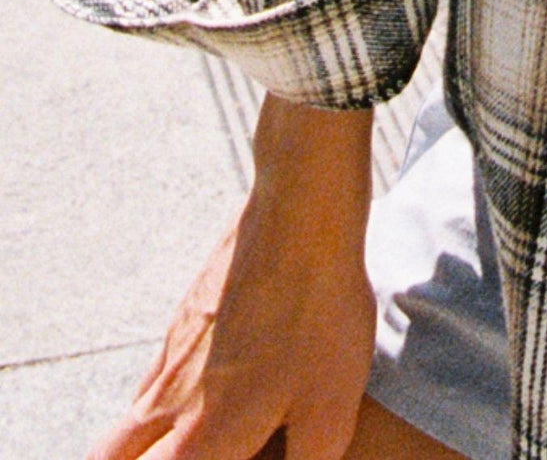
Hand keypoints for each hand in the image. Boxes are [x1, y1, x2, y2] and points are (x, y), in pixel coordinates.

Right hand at [86, 98, 375, 459]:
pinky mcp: (185, 316)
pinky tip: (210, 386)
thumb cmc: (319, 318)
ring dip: (143, 438)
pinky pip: (155, 375)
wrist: (300, 218)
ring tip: (194, 433)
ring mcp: (171, 352)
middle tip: (170, 447)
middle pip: (108, 456)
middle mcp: (167, 401)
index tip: (209, 451)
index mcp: (199, 441)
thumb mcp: (330, 412)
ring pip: (132, 415)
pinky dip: (164, 398)